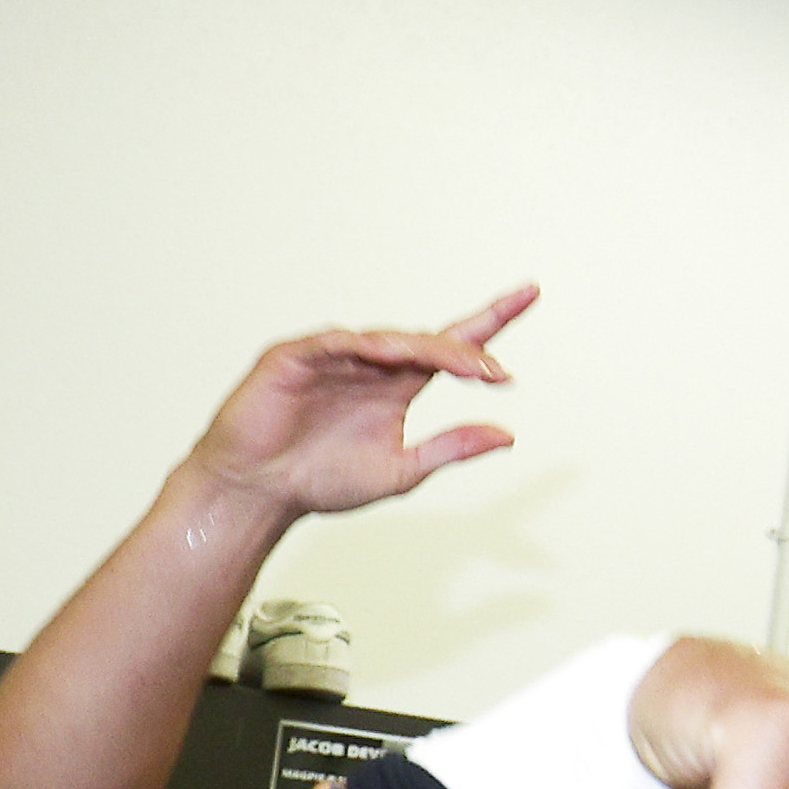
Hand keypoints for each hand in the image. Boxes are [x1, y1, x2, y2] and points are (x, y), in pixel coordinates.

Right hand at [188, 288, 530, 515]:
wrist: (259, 493)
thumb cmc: (321, 480)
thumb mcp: (403, 470)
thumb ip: (451, 449)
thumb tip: (508, 435)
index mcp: (397, 385)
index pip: (451, 346)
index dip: (490, 321)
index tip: (529, 294)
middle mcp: (370, 364)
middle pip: (428, 342)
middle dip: (465, 352)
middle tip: (497, 372)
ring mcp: (332, 357)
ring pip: (388, 340)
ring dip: (427, 350)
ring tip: (463, 367)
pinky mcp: (294, 357)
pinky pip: (334, 342)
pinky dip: (364, 346)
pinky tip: (391, 354)